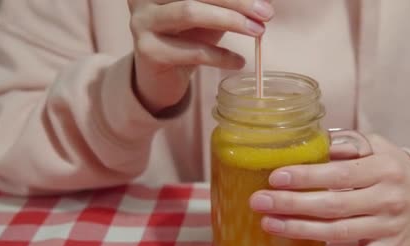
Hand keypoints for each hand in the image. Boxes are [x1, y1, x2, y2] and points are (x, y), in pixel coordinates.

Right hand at [127, 0, 273, 112]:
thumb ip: (231, 3)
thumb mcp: (212, 11)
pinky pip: (192, 51)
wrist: (162, 74)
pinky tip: (239, 62)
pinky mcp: (147, 50)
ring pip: (190, 12)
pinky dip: (221, 56)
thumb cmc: (189, 35)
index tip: (264, 0)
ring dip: (231, 21)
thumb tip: (265, 0)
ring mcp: (142, 21)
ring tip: (258, 32)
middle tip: (267, 13)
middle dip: (237, 1)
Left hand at [249, 134, 409, 245]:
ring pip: (339, 233)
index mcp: (384, 169)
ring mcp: (389, 228)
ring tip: (268, 224)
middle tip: (259, 201)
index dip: (305, 177)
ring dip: (300, 230)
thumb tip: (318, 142)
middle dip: (291, 204)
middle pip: (333, 205)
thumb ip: (351, 144)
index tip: (275, 177)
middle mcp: (388, 199)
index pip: (339, 174)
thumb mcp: (381, 147)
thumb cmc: (398, 171)